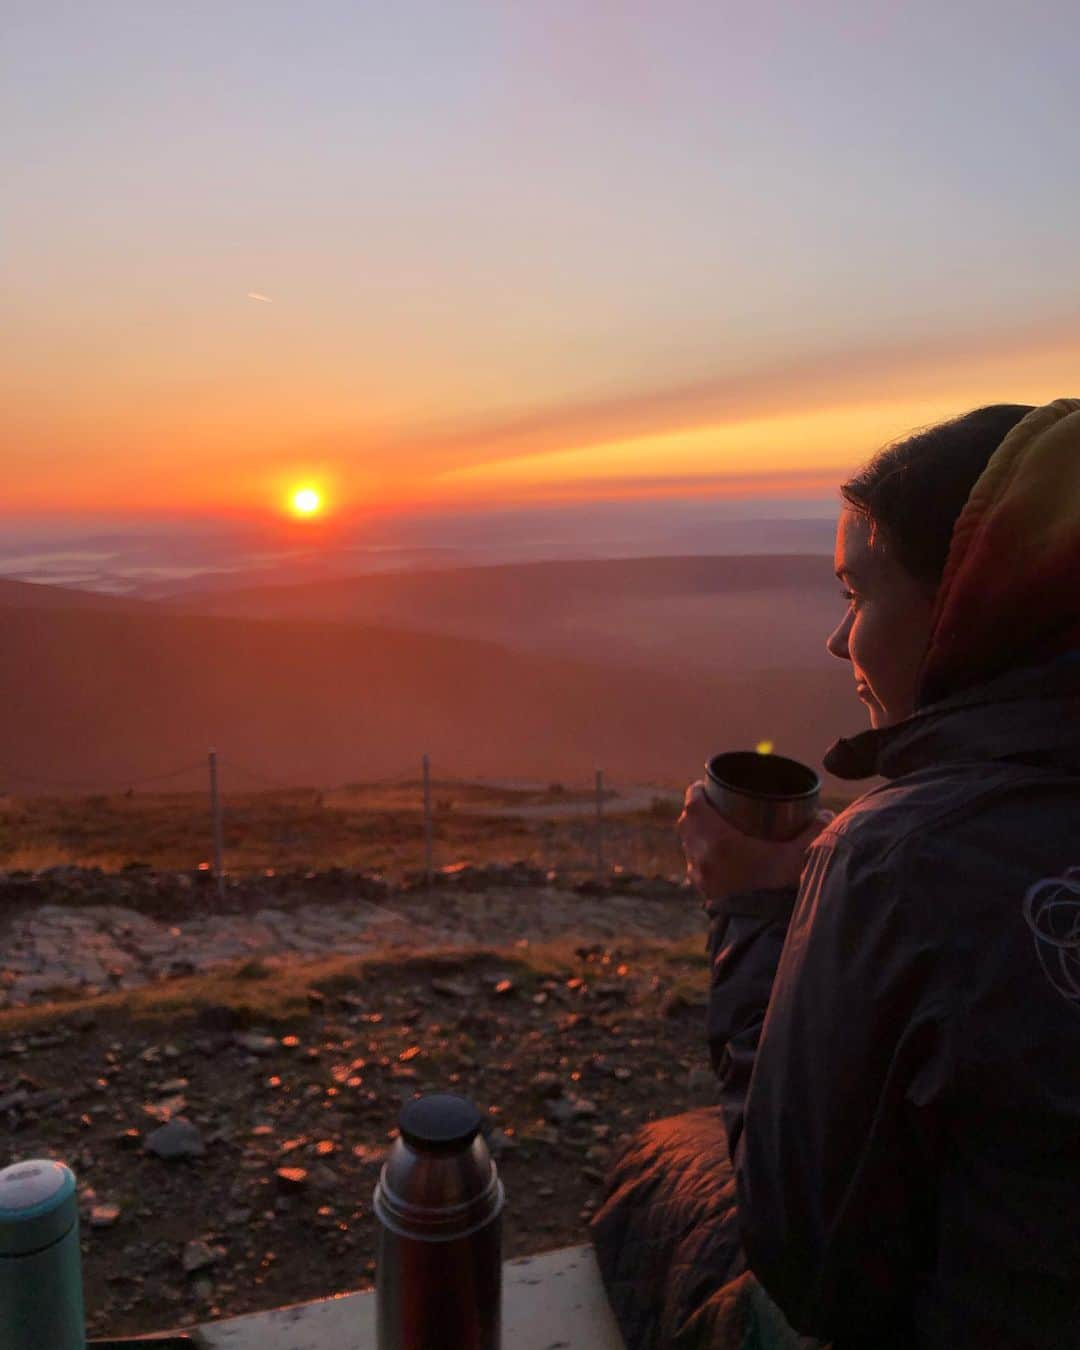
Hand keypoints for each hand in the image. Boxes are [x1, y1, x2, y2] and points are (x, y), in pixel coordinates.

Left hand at [676, 780, 832, 903]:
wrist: (765, 937)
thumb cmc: (780, 892)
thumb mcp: (801, 856)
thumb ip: (816, 829)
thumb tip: (825, 813)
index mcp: (716, 841)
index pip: (694, 804)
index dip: (699, 790)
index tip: (708, 784)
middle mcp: (700, 858)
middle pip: (688, 822)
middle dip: (699, 810)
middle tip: (718, 804)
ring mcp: (700, 878)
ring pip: (690, 845)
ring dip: (700, 834)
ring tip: (721, 829)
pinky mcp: (705, 894)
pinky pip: (697, 866)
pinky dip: (705, 856)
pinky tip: (725, 859)